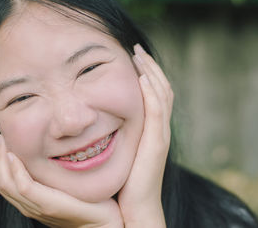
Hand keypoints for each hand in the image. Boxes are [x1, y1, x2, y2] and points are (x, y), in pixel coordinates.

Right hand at [0, 134, 122, 227]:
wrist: (101, 222)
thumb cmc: (85, 201)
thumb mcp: (60, 183)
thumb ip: (47, 173)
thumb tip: (42, 148)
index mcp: (28, 200)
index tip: (0, 139)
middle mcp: (27, 205)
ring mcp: (36, 206)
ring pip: (5, 183)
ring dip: (0, 158)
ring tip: (3, 140)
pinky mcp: (48, 204)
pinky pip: (24, 187)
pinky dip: (16, 170)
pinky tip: (15, 155)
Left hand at [117, 44, 172, 226]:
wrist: (136, 207)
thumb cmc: (125, 181)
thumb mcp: (120, 151)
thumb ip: (115, 134)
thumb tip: (96, 119)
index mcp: (151, 129)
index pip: (153, 94)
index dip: (147, 74)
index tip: (132, 57)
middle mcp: (159, 128)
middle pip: (161, 89)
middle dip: (150, 66)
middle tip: (136, 49)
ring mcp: (159, 135)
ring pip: (162, 95)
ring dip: (151, 72)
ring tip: (139, 55)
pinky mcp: (156, 143)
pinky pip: (156, 112)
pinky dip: (152, 93)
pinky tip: (142, 78)